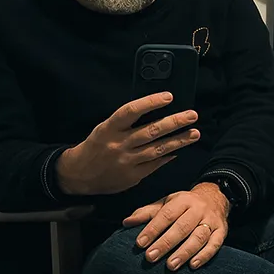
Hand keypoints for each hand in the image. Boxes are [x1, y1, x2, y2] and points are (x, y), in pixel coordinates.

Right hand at [56, 93, 199, 195]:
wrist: (78, 174)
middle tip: (192, 115)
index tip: (169, 96)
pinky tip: (179, 150)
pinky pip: (154, 164)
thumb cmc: (96, 146)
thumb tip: (155, 112)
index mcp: (109, 128)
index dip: (150, 102)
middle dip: (174, 122)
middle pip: (151, 131)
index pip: (131, 111)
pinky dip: (167, 157)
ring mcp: (126, 161)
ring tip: (195, 133)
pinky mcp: (132, 176)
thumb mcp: (104, 128)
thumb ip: (126, 122)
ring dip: (178, 141)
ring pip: (157, 149)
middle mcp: (119, 144)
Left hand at [123, 184, 229, 270]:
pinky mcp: (222, 231)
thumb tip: (126, 222)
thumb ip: (147, 213)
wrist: (216, 196)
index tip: (139, 244)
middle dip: (166, 243)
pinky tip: (193, 265)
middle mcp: (198, 209)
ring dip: (185, 252)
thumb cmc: (185, 204)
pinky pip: (215, 244)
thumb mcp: (167, 203)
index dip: (152, 229)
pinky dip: (205, 255)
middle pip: (182, 227)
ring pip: (199, 237)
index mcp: (183, 200)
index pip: (167, 214)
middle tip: (150, 258)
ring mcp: (212, 220)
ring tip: (171, 265)